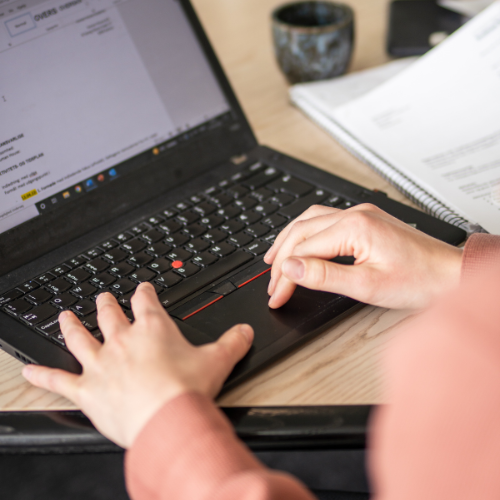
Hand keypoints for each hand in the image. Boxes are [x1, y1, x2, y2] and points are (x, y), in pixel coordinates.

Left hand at [22, 283, 252, 448]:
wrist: (166, 418)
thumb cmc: (186, 389)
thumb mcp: (218, 360)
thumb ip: (234, 342)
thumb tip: (245, 331)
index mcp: (153, 330)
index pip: (145, 301)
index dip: (143, 291)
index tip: (142, 287)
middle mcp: (123, 341)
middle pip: (109, 315)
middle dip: (106, 305)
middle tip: (102, 298)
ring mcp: (102, 364)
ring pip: (80, 339)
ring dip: (71, 327)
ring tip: (65, 316)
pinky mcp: (87, 390)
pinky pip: (58, 380)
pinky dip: (42, 375)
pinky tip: (28, 370)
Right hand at [265, 204, 462, 309]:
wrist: (450, 273)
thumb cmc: (419, 280)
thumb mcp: (367, 285)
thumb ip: (324, 275)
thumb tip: (291, 268)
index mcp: (354, 226)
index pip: (304, 250)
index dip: (285, 275)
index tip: (276, 295)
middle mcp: (355, 213)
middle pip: (302, 232)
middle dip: (282, 258)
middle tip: (272, 284)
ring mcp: (360, 214)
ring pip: (310, 221)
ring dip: (290, 241)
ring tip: (274, 259)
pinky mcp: (366, 220)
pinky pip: (325, 221)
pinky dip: (307, 235)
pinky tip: (301, 244)